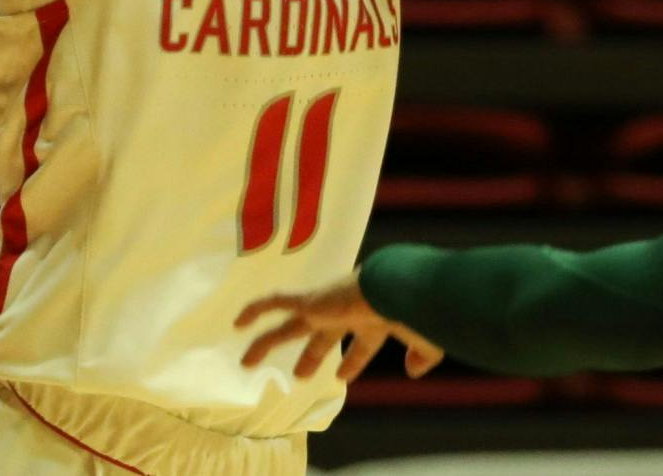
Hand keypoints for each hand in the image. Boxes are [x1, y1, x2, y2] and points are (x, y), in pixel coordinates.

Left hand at [236, 273, 444, 382]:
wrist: (399, 286)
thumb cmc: (415, 311)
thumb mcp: (424, 338)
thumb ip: (422, 353)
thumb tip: (414, 371)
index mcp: (376, 318)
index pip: (361, 344)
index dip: (353, 361)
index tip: (343, 376)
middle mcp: (348, 311)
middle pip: (324, 336)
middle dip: (312, 355)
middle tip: (300, 373)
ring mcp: (327, 307)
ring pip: (290, 327)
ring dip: (268, 343)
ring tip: (247, 361)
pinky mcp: (311, 302)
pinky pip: (276, 304)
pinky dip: (257, 310)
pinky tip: (237, 322)